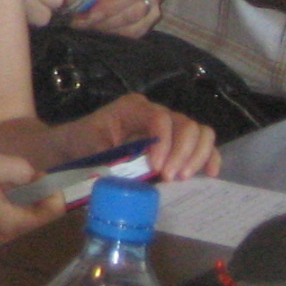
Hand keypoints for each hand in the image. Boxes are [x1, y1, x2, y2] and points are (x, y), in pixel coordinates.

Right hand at [0, 148, 63, 254]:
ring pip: (19, 225)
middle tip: (10, 179)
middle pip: (37, 219)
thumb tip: (33, 176)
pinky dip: (0, 215)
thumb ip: (19, 168)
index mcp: (12, 226)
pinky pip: (2, 231)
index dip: (49, 188)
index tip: (29, 173)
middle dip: (31, 196)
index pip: (54, 212)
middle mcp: (6, 244)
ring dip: (15, 205)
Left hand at [69, 95, 218, 182]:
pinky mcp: (177, 142)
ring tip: (182, 177)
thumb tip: (139, 173)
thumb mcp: (93, 148)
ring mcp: (169, 125)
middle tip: (171, 177)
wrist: (77, 146)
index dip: (164, 143)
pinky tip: (207, 174)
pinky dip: (208, 157)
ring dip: (196, 156)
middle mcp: (155, 112)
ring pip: (199, 132)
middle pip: (185, 124)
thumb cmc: (83, 144)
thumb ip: (116, 158)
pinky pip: (202, 144)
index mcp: (133, 108)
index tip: (158, 168)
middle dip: (182, 152)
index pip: (160, 118)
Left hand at [70, 0, 164, 38]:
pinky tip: (95, 26)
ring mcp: (156, 8)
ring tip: (83, 23)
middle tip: (77, 21)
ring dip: (105, 28)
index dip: (110, 6)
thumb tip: (83, 3)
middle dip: (103, 19)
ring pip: (133, 27)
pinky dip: (112, 33)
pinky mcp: (149, 23)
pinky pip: (133, 34)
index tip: (87, 14)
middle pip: (133, 12)